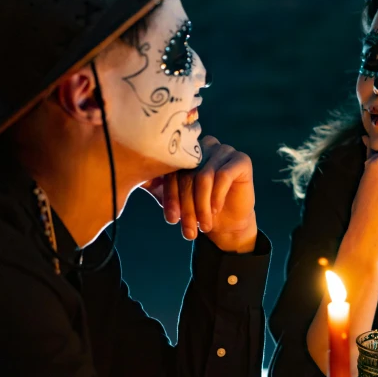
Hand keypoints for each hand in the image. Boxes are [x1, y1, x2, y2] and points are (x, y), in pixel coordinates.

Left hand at [142, 136, 257, 252]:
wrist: (228, 223)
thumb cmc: (200, 209)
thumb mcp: (175, 198)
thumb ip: (157, 185)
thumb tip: (136, 178)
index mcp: (187, 152)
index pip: (172, 171)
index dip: (170, 196)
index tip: (171, 220)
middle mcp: (205, 146)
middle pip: (188, 175)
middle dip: (186, 206)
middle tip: (188, 230)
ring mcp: (224, 150)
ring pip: (204, 177)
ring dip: (202, 206)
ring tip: (203, 225)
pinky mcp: (241, 159)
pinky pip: (223, 176)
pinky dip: (217, 196)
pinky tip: (216, 210)